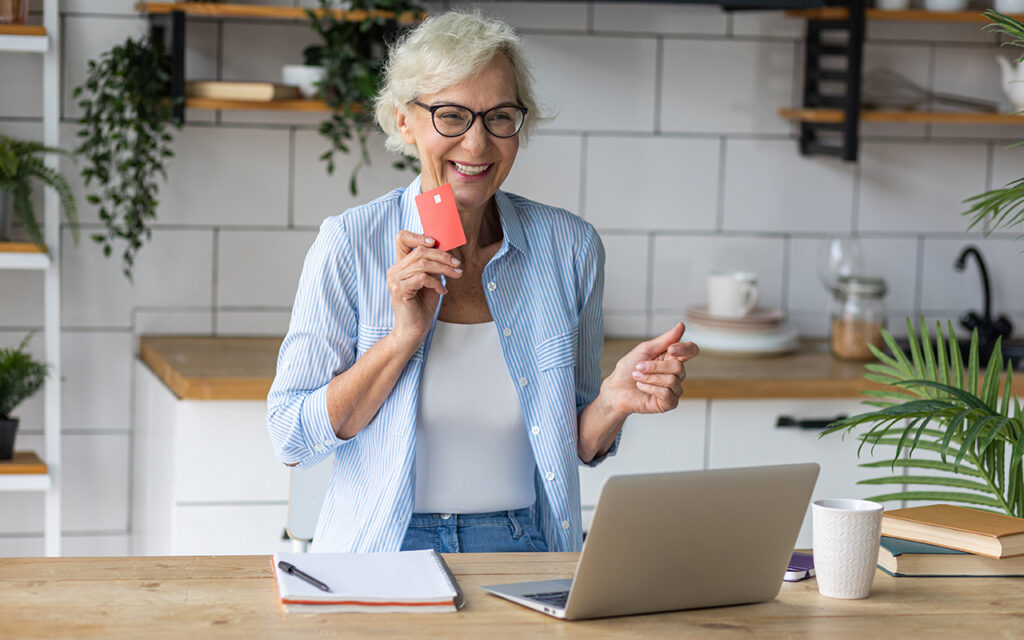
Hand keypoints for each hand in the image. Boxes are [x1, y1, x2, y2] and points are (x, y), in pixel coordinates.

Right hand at [386, 231, 462, 347]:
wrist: (414, 329)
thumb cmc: (422, 305)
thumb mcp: (430, 280)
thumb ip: (433, 265)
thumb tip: (445, 250)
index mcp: (400, 264)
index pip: (402, 238)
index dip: (418, 236)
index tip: (435, 242)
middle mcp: (394, 270)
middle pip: (419, 251)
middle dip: (442, 256)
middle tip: (457, 264)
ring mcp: (395, 280)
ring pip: (423, 264)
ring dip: (444, 269)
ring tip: (457, 275)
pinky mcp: (400, 290)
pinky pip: (422, 278)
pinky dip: (436, 283)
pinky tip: (443, 290)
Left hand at [603, 322, 699, 416]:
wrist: (616, 389)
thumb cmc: (628, 368)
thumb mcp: (645, 350)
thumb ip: (665, 340)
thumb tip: (681, 326)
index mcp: (672, 358)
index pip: (691, 350)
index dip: (685, 349)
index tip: (671, 349)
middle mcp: (676, 373)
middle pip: (678, 367)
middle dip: (655, 367)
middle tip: (639, 367)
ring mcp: (674, 389)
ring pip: (672, 380)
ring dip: (650, 378)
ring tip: (637, 377)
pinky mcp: (669, 402)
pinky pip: (667, 394)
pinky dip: (650, 388)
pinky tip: (641, 387)